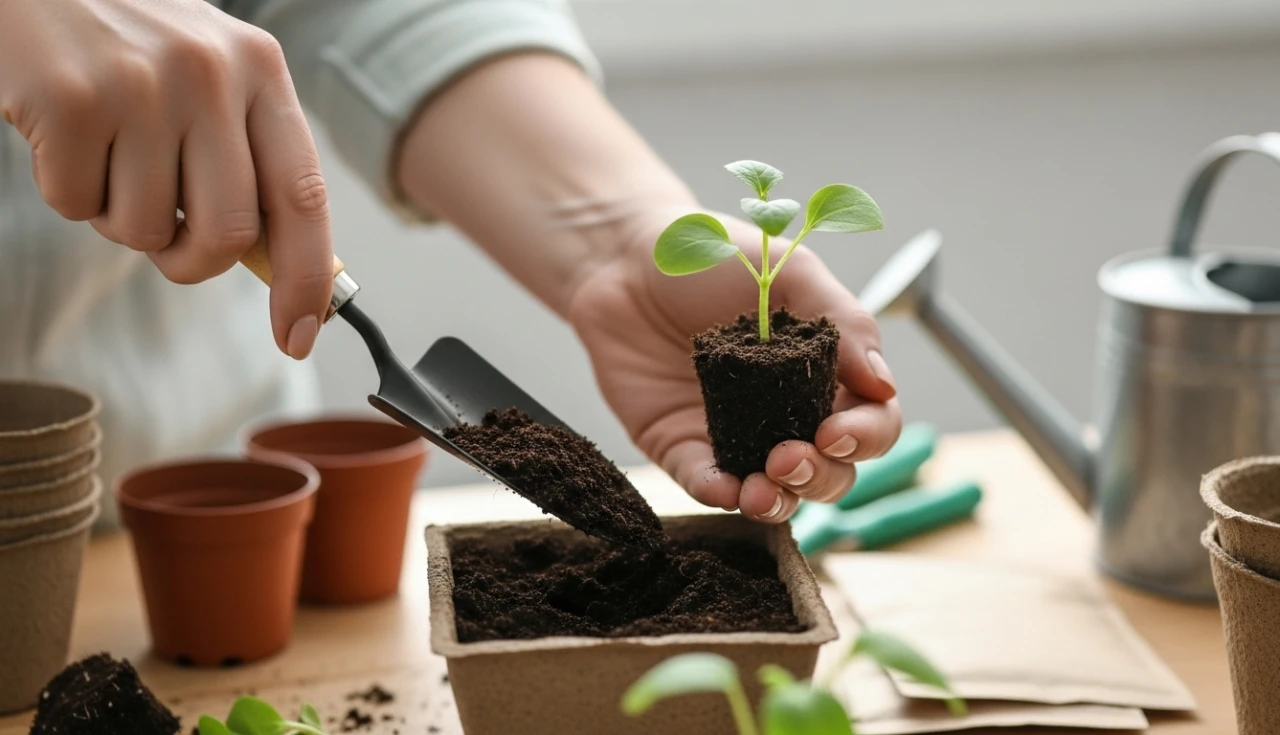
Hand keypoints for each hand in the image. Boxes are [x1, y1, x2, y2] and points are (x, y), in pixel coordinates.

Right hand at [0, 0, 332, 357]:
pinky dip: (67, 192)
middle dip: (194, 262)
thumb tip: (279, 268)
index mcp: (262, 70)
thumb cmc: (130, 45)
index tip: (298, 335)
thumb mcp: (212, 78)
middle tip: (167, 241)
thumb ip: (249, 159)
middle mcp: (211, 73)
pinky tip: (64, 136)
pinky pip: (76, 205)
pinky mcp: (68, 99)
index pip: (304, 197)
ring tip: (108, 155)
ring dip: (120, 219)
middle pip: (228, 233)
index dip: (307, 279)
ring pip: (144, 229)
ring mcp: (139, 84)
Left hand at [569, 208, 902, 523]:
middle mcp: (788, 412)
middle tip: (790, 458)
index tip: (837, 433)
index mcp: (826, 371)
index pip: (871, 421)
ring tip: (763, 489)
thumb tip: (884, 385)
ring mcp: (737, 435)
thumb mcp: (791, 273)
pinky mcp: (683, 446)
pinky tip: (725, 488)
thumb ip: (845, 323)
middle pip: (831, 471)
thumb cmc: (715, 255)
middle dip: (821, 477)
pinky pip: (709, 484)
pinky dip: (721, 493)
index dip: (867, 437)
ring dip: (779, 501)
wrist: (626, 257)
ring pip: (776, 492)